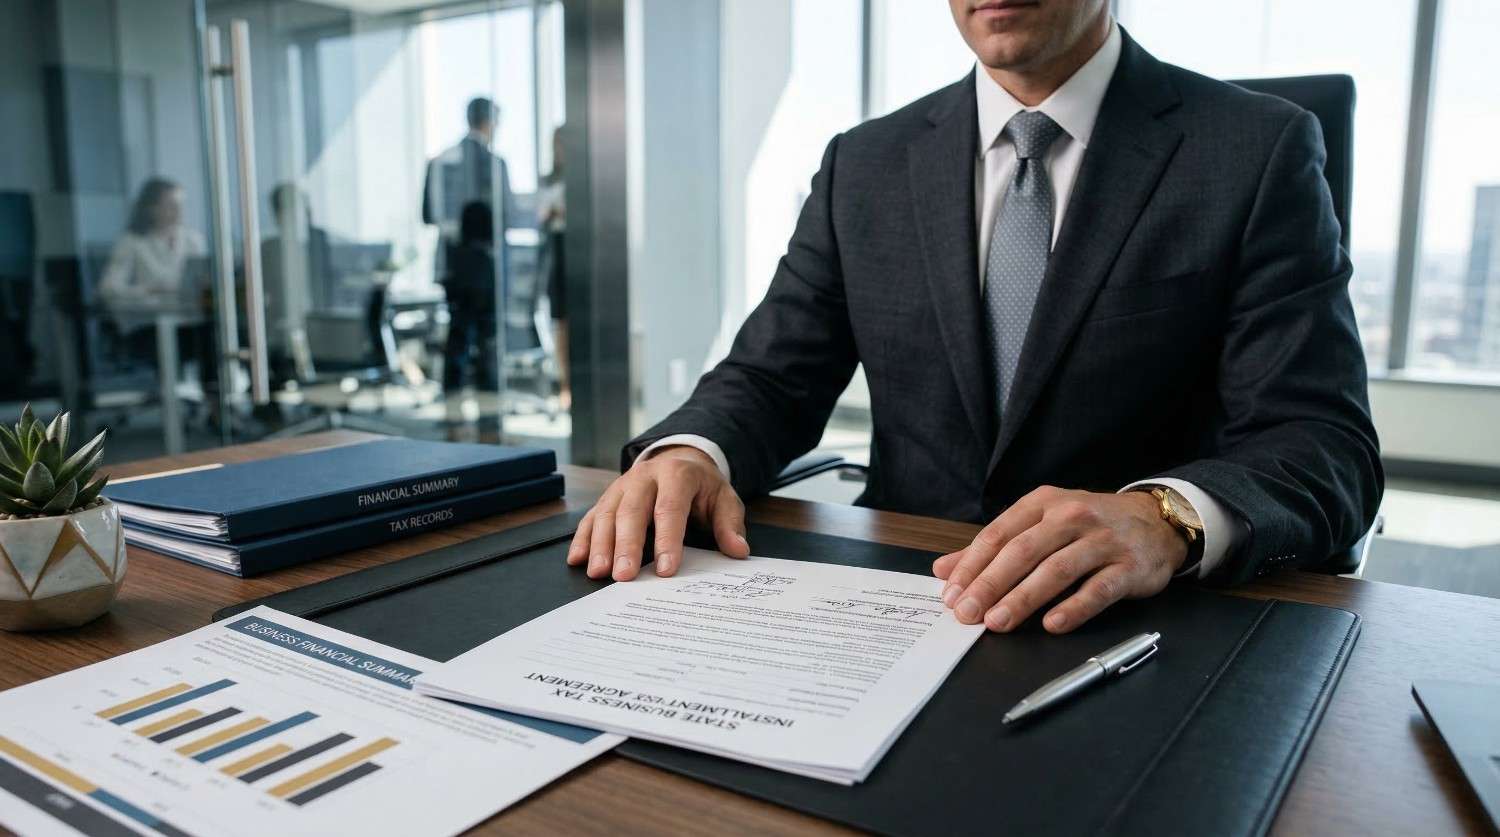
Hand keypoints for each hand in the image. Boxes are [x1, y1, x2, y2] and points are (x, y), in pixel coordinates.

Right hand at [566, 446, 748, 580]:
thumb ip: (729, 524)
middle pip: (632, 511)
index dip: (668, 540)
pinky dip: (583, 538)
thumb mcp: (723, 499)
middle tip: (624, 576)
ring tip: (599, 573)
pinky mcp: (608, 497)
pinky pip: (592, 517)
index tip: (667, 570)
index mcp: (676, 475)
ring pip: (607, 513)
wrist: (680, 461)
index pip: (670, 508)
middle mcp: (644, 477)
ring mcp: (621, 486)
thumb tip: (738, 551)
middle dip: (627, 545)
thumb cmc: (701, 488)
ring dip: (600, 544)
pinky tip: (577, 559)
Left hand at [932, 487, 1187, 633]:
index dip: (971, 566)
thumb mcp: (1041, 524)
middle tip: (968, 614)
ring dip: (1024, 598)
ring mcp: (1102, 541)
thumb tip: (944, 570)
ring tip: (998, 622)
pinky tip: (1052, 624)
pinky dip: (1074, 607)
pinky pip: (1099, 589)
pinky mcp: (1129, 567)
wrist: (1156, 521)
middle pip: (1023, 552)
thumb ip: (993, 547)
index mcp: (1042, 504)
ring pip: (1057, 570)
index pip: (998, 535)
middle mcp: (1071, 516)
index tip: (951, 595)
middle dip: (990, 585)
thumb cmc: (1089, 525)